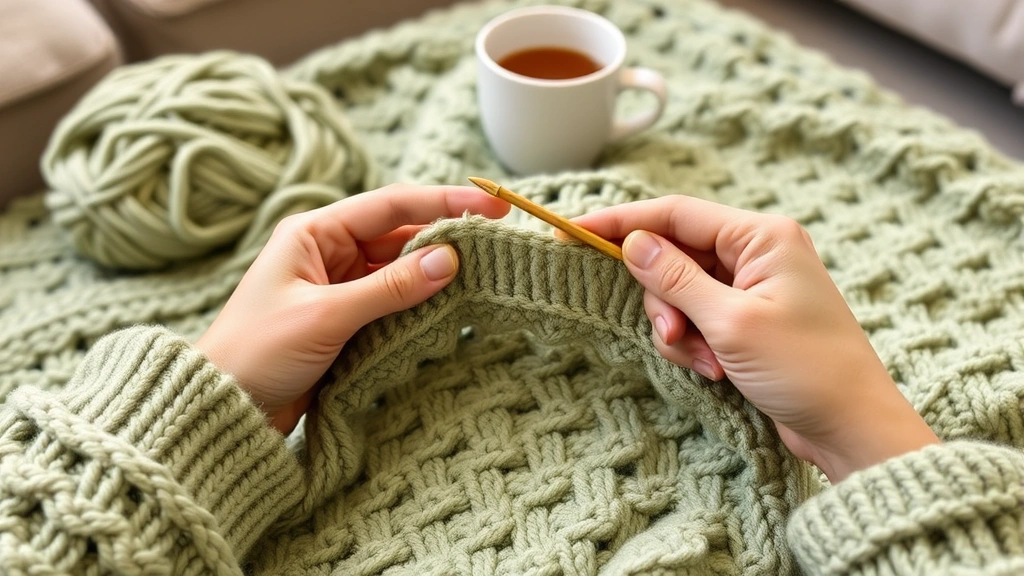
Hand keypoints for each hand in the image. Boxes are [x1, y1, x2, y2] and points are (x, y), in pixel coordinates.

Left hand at [196, 185, 509, 433]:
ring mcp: (340, 287)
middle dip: (445, 238)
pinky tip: (451, 307)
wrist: (225, 408)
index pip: (390, 205)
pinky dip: (422, 304)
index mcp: (314, 233)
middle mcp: (329, 253)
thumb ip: (390, 287)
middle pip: (400, 235)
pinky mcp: (348, 321)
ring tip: (483, 275)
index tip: (490, 205)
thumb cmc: (258, 351)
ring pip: (401, 271)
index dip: (443, 201)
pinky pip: (395, 303)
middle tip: (496, 244)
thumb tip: (449, 259)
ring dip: (436, 274)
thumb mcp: (326, 314)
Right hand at [572, 196, 938, 481]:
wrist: (851, 427)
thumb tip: (632, 243)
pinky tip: (717, 371)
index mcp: (761, 236)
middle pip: (674, 257)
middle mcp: (756, 253)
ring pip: (680, 294)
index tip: (574, 233)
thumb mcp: (731, 322)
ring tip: (706, 362)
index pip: (675, 214)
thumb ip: (675, 279)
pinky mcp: (748, 320)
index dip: (622, 222)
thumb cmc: (805, 368)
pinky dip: (696, 346)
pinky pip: (698, 320)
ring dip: (680, 331)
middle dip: (663, 301)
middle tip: (672, 336)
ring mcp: (752, 287)